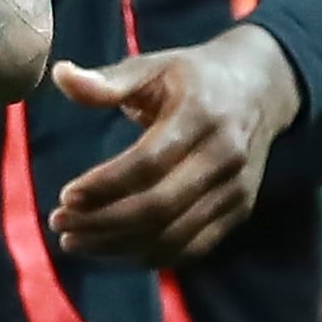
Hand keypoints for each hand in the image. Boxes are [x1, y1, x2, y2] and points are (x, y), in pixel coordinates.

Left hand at [49, 23, 301, 262]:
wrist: (262, 88)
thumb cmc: (193, 76)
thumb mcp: (152, 66)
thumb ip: (107, 80)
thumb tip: (60, 75)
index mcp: (200, 116)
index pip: (148, 163)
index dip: (105, 185)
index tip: (65, 196)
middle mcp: (223, 158)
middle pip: (159, 207)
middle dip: (103, 222)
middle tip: (59, 224)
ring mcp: (235, 190)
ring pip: (173, 236)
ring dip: (118, 246)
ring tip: (74, 241)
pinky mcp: (239, 211)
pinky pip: (192, 248)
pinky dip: (148, 256)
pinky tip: (111, 248)